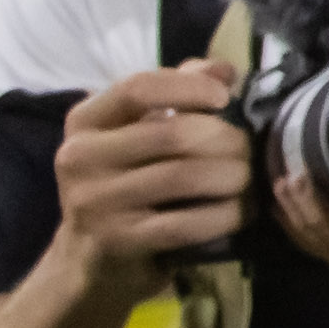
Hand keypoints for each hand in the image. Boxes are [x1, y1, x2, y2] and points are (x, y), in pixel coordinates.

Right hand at [51, 64, 255, 296]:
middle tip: (248, 149)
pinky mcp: (117, 242)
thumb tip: (222, 69)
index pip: (137, 88)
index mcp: (84, 122)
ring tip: (248, 179)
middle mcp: (80, 158)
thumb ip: (176, 94)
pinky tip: (240, 212)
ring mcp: (95, 202)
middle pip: (173, 134)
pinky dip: (224, 215)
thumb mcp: (138, 133)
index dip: (189, 87)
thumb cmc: (127, 184)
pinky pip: (186, 223)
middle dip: (226, 140)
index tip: (223, 97)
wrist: (93, 259)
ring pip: (184, 177)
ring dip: (232, 177)